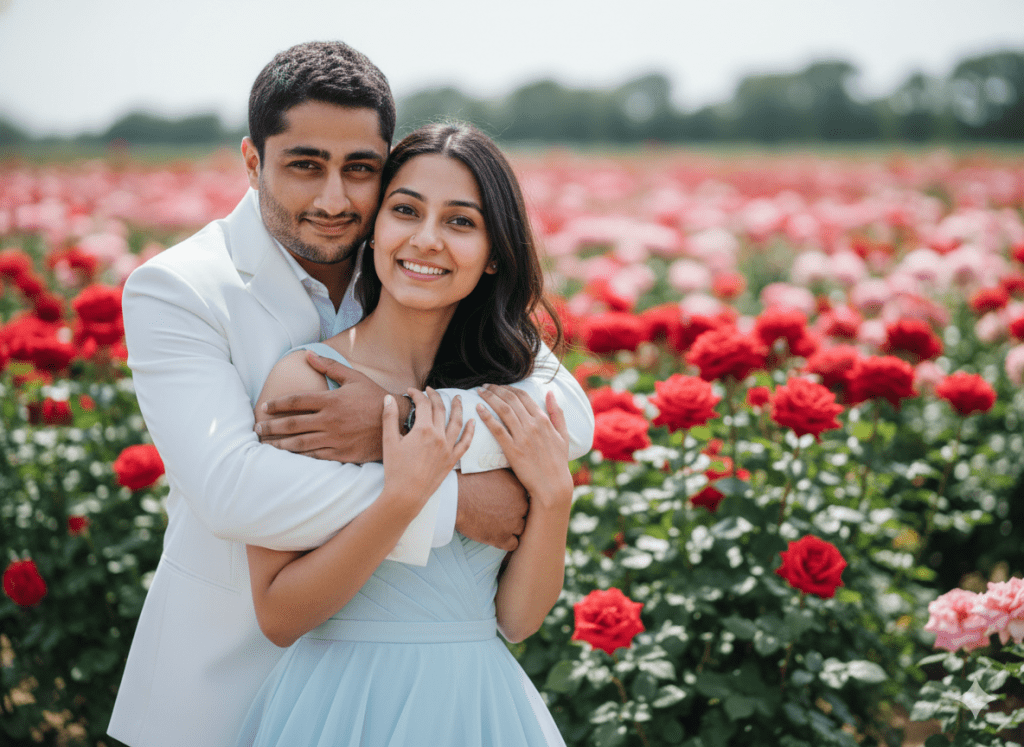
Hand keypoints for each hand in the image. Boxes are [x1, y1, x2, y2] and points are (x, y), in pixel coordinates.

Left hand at [256, 352, 407, 461]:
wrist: (397, 423)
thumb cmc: (375, 398)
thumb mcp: (354, 378)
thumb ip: (329, 366)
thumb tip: (308, 354)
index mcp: (331, 400)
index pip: (296, 401)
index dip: (277, 404)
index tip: (265, 407)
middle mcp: (329, 420)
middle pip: (292, 424)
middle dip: (271, 426)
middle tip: (258, 427)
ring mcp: (334, 439)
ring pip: (299, 443)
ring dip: (279, 443)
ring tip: (266, 443)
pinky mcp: (340, 454)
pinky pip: (314, 456)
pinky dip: (298, 456)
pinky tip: (288, 455)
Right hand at [382, 388, 473, 510]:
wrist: (406, 495)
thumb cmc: (395, 469)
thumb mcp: (389, 441)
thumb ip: (390, 417)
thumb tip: (388, 398)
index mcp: (424, 429)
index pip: (423, 404)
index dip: (417, 394)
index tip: (411, 391)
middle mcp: (439, 436)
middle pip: (440, 409)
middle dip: (435, 396)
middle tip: (430, 390)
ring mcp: (448, 448)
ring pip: (457, 422)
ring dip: (457, 407)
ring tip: (457, 398)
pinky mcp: (452, 460)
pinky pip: (465, 443)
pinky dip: (470, 431)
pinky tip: (472, 422)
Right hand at [455, 469, 528, 552]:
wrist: (454, 496)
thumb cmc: (469, 480)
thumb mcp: (495, 469)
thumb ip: (510, 475)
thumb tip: (516, 474)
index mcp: (520, 488)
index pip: (527, 498)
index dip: (517, 501)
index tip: (508, 501)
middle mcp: (521, 505)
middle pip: (525, 513)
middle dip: (515, 513)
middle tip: (502, 512)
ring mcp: (513, 523)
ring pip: (521, 529)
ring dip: (512, 528)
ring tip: (498, 523)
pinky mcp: (501, 538)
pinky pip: (513, 544)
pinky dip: (506, 541)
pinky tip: (498, 535)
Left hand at [476, 385, 573, 511]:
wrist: (552, 485)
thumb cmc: (558, 461)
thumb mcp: (563, 435)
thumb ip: (557, 413)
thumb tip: (550, 392)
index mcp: (544, 420)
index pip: (523, 396)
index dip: (509, 388)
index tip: (499, 386)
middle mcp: (533, 425)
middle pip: (511, 400)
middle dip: (496, 389)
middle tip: (485, 386)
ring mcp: (522, 437)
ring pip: (503, 410)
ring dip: (489, 398)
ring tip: (479, 392)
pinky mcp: (512, 450)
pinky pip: (497, 429)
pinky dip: (487, 416)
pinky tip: (478, 408)